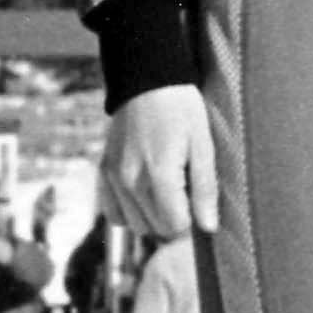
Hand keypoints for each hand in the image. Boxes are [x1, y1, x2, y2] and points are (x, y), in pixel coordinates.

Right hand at [102, 85, 216, 239]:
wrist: (147, 83)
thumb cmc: (182, 111)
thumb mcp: (204, 145)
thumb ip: (205, 189)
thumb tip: (208, 227)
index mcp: (159, 174)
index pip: (175, 226)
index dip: (193, 222)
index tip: (200, 205)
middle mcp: (130, 181)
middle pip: (155, 229)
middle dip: (175, 221)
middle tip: (187, 196)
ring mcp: (113, 178)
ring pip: (134, 225)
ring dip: (154, 219)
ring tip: (169, 193)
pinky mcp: (103, 172)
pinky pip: (113, 214)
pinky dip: (130, 213)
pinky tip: (146, 196)